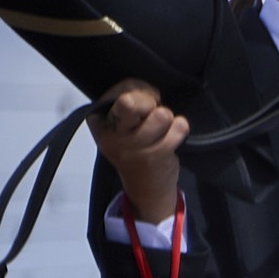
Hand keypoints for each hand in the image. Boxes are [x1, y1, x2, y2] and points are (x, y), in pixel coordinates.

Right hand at [84, 78, 185, 223]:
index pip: (120, 90)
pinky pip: (178, 128)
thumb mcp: (120, 126)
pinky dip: (180, 127)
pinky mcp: (158, 154)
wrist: (145, 188)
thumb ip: (129, 103)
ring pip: (160, 114)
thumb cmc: (134, 148)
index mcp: (99, 122)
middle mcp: (113, 134)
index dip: (139, 89)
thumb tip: (152, 92)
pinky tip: (174, 133)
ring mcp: (135, 146)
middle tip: (152, 110)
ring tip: (162, 126)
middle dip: (148, 100)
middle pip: (130, 102)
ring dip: (166, 117)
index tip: (145, 100)